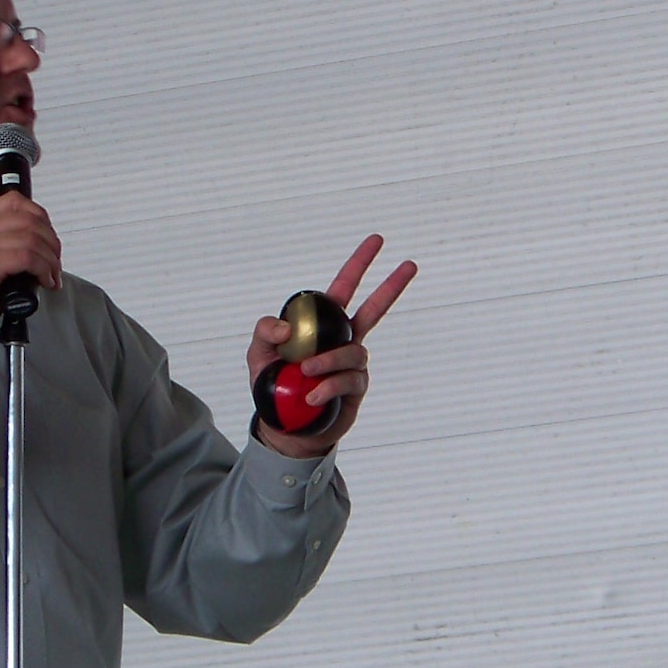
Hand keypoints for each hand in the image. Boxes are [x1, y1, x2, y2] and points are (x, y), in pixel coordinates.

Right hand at [0, 191, 61, 344]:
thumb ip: (4, 245)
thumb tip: (40, 245)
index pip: (14, 202)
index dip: (41, 218)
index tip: (49, 239)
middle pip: (27, 219)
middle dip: (51, 241)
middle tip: (55, 261)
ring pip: (31, 238)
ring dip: (51, 259)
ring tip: (52, 275)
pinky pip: (27, 258)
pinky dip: (43, 269)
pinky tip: (44, 281)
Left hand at [249, 235, 417, 457]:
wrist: (286, 427)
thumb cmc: (274, 385)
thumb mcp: (258, 354)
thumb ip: (265, 332)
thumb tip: (285, 328)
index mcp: (322, 325)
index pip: (344, 288)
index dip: (360, 264)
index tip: (377, 240)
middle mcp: (344, 340)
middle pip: (374, 309)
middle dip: (391, 286)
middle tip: (409, 264)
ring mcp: (352, 365)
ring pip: (352, 351)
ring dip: (328, 360)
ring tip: (305, 373)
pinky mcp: (355, 389)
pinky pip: (348, 380)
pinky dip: (328, 386)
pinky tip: (312, 396)